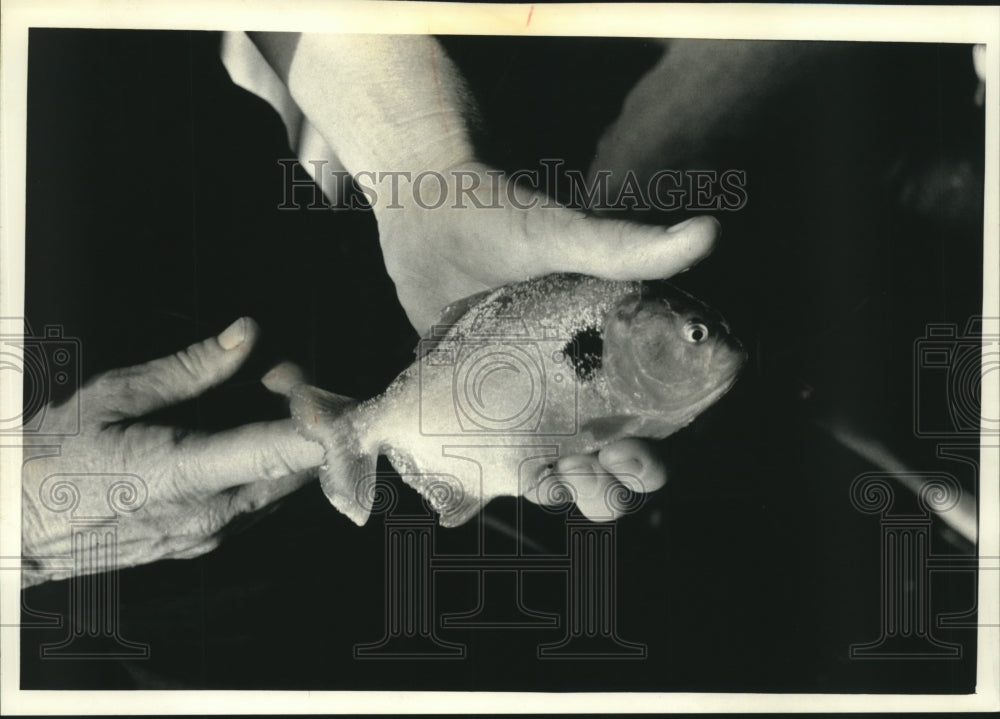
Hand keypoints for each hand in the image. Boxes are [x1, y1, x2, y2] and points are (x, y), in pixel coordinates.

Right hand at [20, 318, 322, 586]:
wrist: (14, 527)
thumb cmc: (53, 457)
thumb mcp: (113, 397)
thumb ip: (190, 369)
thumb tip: (246, 334)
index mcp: (183, 475)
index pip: (281, 452)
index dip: (327, 425)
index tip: (350, 399)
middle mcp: (207, 515)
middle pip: (297, 471)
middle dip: (308, 420)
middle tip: (284, 376)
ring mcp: (206, 536)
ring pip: (282, 488)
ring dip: (290, 443)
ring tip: (262, 396)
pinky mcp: (201, 544)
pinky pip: (258, 503)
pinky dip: (267, 466)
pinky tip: (244, 433)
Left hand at [248, 33, 719, 521]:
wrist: (423, 206)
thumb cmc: (500, 216)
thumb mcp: (564, 237)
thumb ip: (629, 248)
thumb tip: (711, 232)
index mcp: (609, 354)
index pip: (647, 428)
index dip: (646, 459)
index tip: (630, 451)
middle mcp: (571, 383)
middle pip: (601, 466)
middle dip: (604, 490)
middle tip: (584, 471)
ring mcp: (520, 397)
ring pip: (548, 470)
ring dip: (553, 492)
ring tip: (540, 484)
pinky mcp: (471, 399)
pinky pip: (487, 452)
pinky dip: (489, 476)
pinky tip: (477, 488)